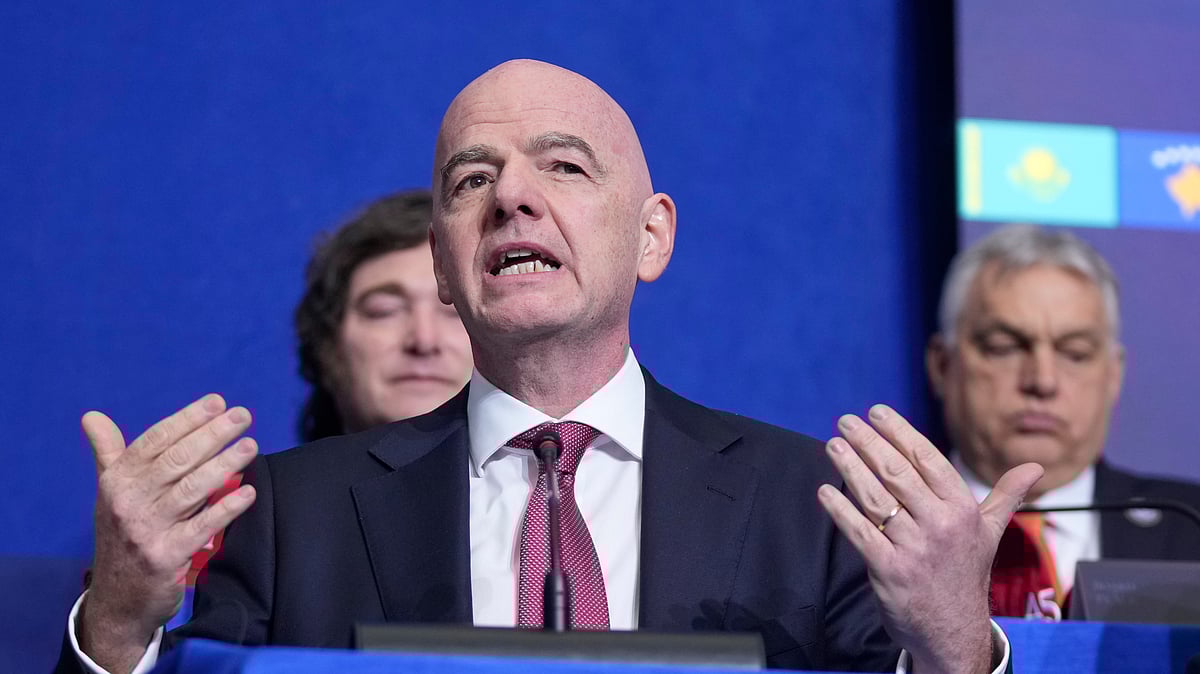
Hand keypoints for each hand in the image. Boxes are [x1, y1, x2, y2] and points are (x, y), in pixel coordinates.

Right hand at [78, 394, 257, 673]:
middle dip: (213, 434)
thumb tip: (91, 417)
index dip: (187, 419)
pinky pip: (202, 527)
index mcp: (117, 480)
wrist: (117, 599)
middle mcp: (128, 501)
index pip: (156, 440)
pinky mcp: (166, 556)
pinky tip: (249, 493)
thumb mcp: (110, 494)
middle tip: (244, 416)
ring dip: (224, 465)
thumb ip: (108, 453)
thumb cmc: (122, 534)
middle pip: (177, 460)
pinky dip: (226, 509)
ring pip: (192, 489)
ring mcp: (146, 530)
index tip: (218, 402)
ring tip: (250, 447)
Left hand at [817, 404, 1041, 673]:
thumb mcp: (990, 534)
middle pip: (897, 473)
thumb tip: (1036, 469)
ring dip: (850, 468)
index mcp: (963, 510)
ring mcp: (914, 548)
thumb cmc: (966, 574)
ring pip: (876, 498)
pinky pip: (859, 531)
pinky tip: (825, 490)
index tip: (876, 412)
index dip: (900, 433)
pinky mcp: (889, 570)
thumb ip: (1006, 497)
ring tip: (833, 445)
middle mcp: (941, 525)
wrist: (954, 632)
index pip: (927, 460)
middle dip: (868, 443)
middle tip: (845, 422)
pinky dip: (840, 509)